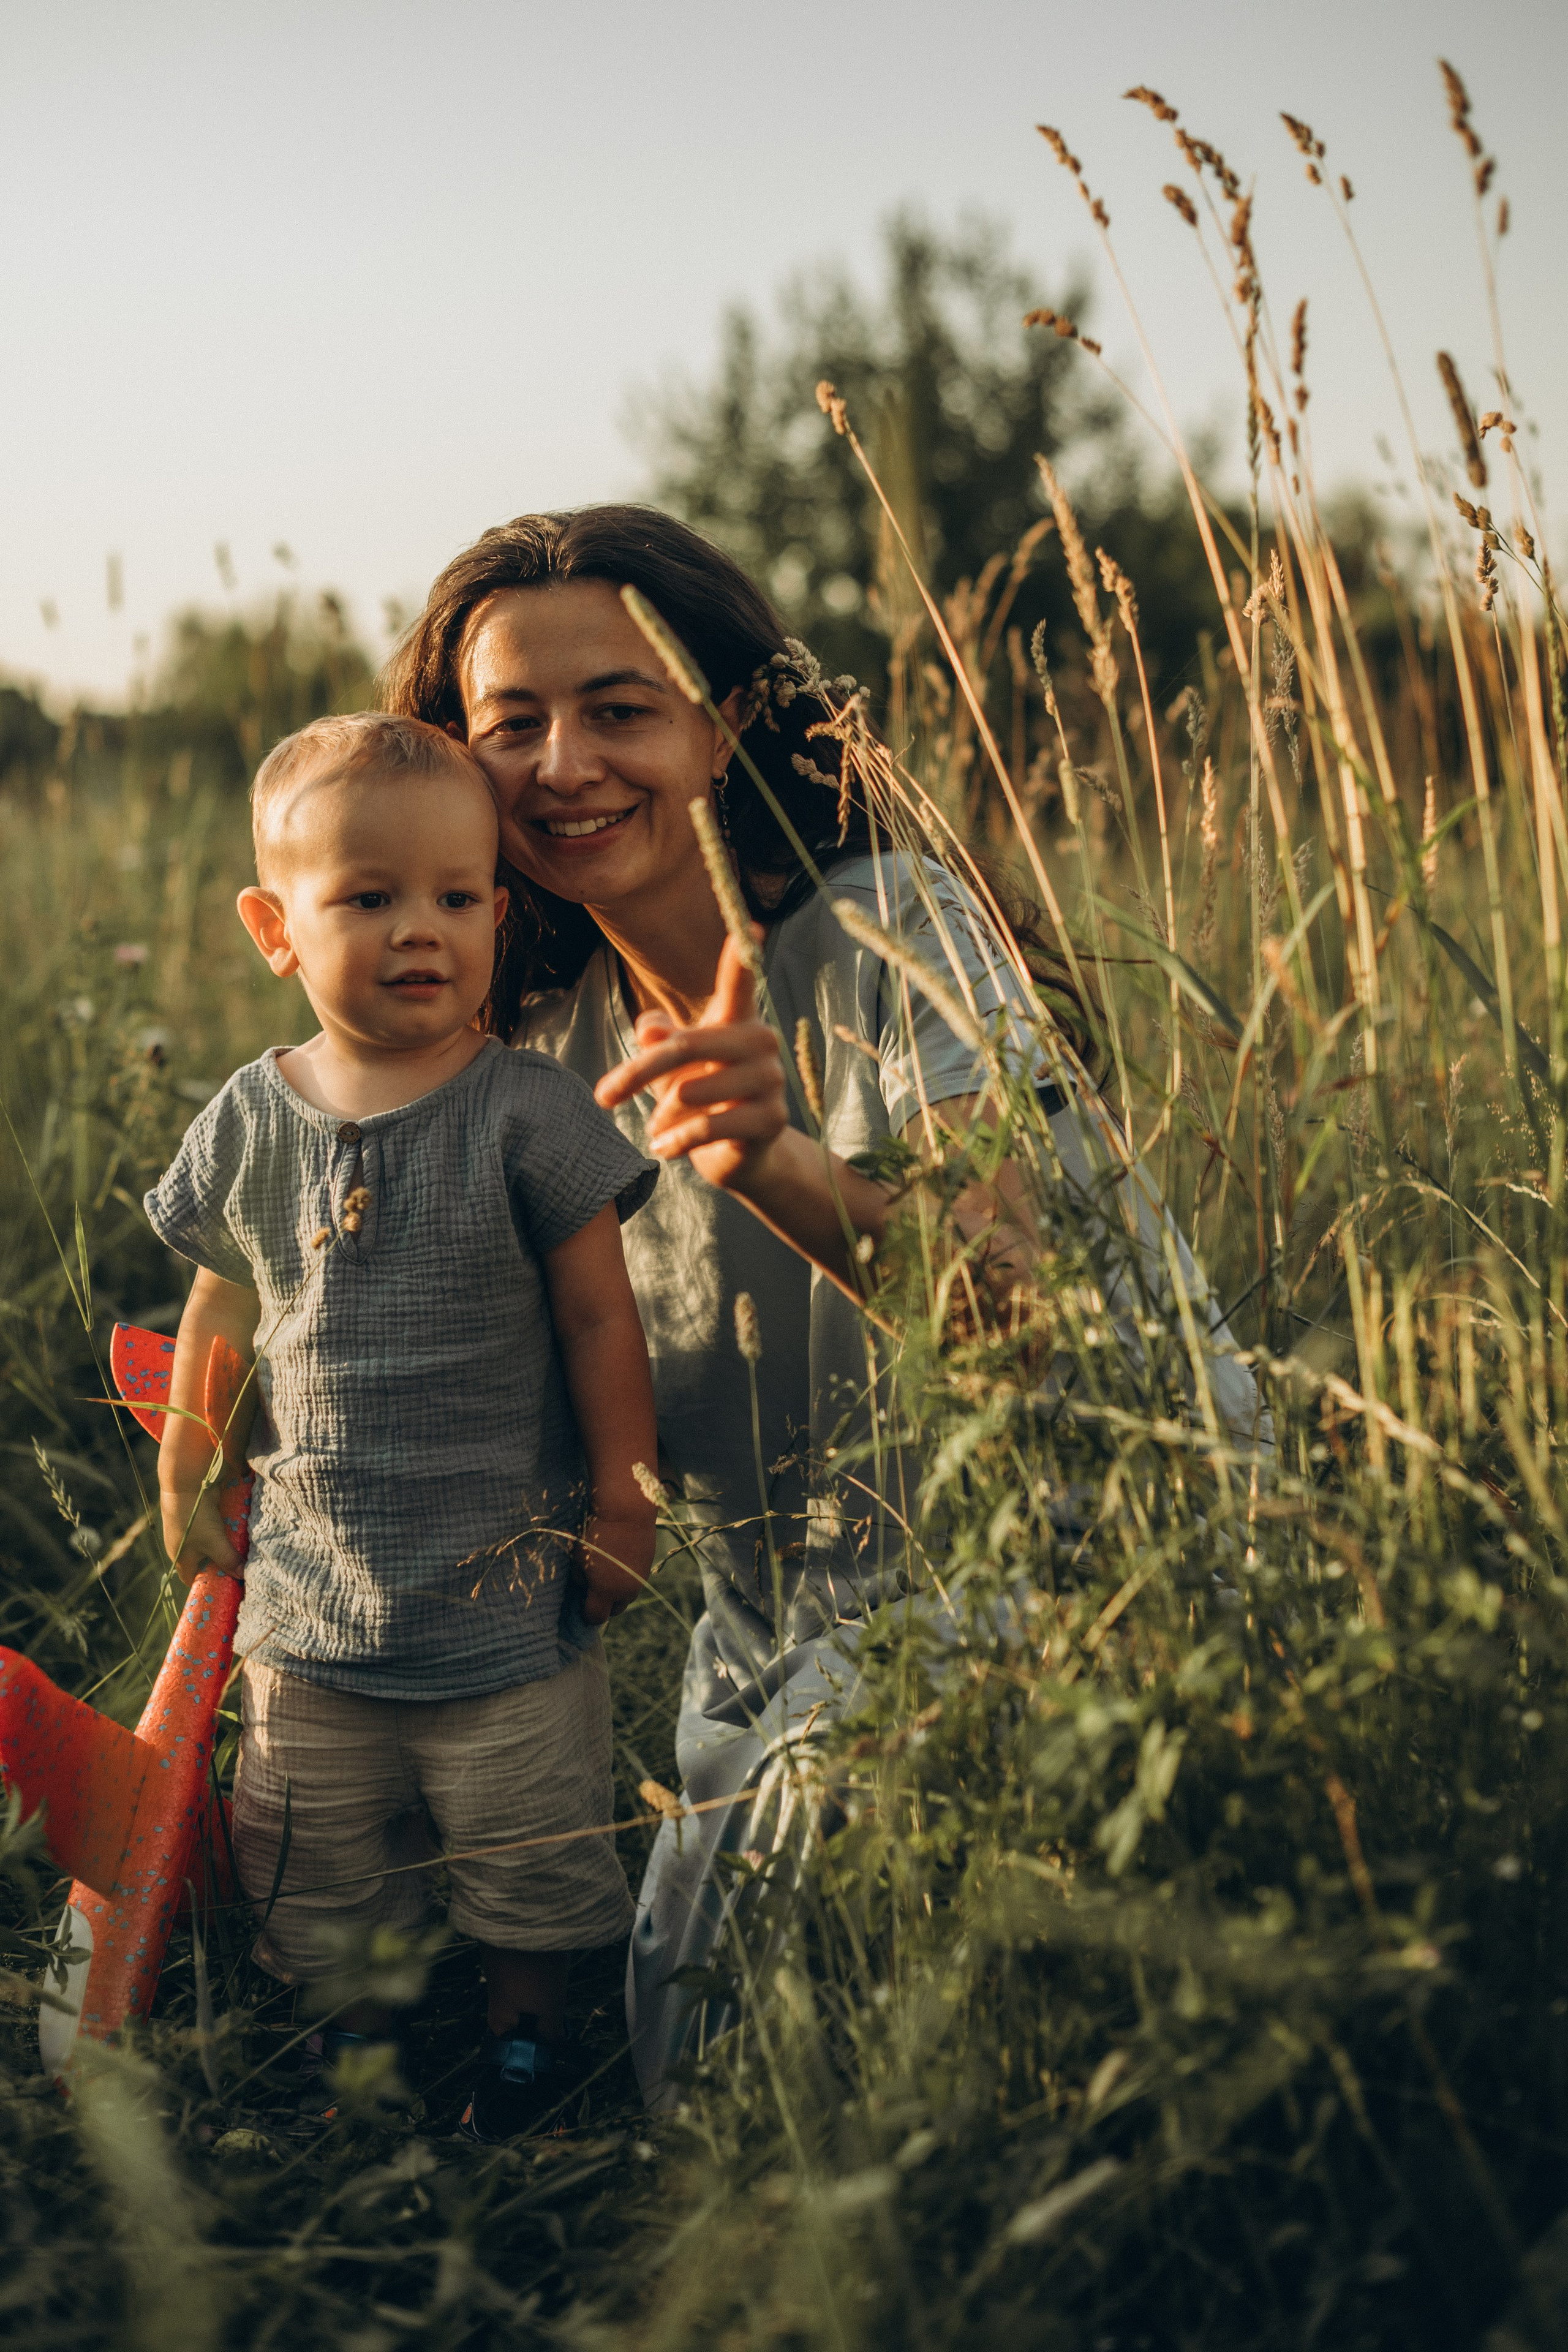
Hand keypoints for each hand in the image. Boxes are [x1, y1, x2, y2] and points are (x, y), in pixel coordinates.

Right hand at [161, 1485, 242, 1586]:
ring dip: (223, 1546)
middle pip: (203, 1561)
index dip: (207, 1583)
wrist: (186, 1483)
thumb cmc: (196, 1518)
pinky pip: (211, 1529)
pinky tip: (236, 1530)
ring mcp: (190, 1530)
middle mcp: (183, 1546)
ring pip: (209, 1544)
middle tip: (240, 1567)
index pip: (192, 1578)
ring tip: (242, 1550)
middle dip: (220, 1564)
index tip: (227, 1585)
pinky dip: (222, 1531)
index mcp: (181, 1557)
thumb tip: (242, 1576)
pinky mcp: (197, 1516)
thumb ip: (228, 1559)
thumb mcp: (214, 1541)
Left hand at [576, 1507, 655, 1626]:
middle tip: (592, 1591)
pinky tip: (618, 1564)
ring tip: (606, 1575)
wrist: (628, 1510)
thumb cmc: (597, 1533)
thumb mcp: (578, 1557)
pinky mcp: (647, 1566)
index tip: (579, 1604)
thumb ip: (579, 1578)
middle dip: (603, 1605)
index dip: (585, 1614)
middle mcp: (626, 1590)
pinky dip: (626, 1580)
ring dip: (617, 1593)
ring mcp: (640, 1579)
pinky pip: (635, 1581)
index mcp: (606, 1591)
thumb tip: (583, 1587)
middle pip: (614, 1610)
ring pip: (627, 1597)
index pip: (595, 1617)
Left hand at [594, 933, 788, 1193]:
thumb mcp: (672, 1066)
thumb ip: (659, 1039)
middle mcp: (761, 1042)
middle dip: (639, 1073)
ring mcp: (771, 1081)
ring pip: (696, 1090)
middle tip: (603, 1097)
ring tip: (656, 1125)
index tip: (754, 923)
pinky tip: (662, 1148)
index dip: (742, 954)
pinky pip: (710, 1126)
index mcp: (737, 1020)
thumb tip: (650, 1030)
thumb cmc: (699, 1096)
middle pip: (688, 1044)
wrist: (738, 1155)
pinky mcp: (771, 1120)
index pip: (740, 981)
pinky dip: (677, 1140)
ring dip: (663, 1113)